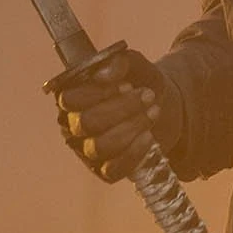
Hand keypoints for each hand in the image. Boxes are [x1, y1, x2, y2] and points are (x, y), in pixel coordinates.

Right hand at [48, 44, 177, 182]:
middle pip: (87, 123)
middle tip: (148, 95)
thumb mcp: (137, 66)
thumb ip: (121, 61)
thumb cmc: (140, 83)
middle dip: (122, 108)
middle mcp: (73, 126)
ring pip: (100, 146)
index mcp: (71, 98)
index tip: (126, 84)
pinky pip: (113, 169)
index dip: (98, 92)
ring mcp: (86, 151)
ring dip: (132, 126)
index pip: (69, 99)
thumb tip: (104, 73)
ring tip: (154, 111)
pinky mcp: (104, 171)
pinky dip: (134, 152)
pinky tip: (149, 136)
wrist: (162, 107)